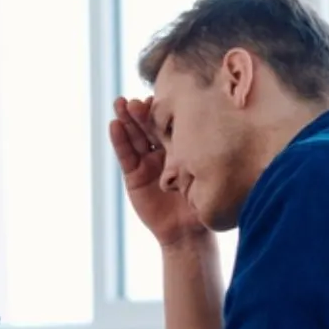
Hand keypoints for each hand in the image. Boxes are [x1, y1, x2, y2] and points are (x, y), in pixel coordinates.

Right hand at [110, 98, 207, 247]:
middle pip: (149, 127)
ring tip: (119, 104)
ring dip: (126, 120)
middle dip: (140, 112)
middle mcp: (162, 152)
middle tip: (134, 100)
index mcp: (181, 148)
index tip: (157, 98)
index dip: (161, 112)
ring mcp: (146, 162)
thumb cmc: (201, 201)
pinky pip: (125, 155)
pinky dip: (119, 140)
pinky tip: (114, 125)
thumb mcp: (204, 174)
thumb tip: (214, 125)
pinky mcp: (133, 175)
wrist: (186, 230)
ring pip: (135, 137)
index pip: (169, 124)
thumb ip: (199, 154)